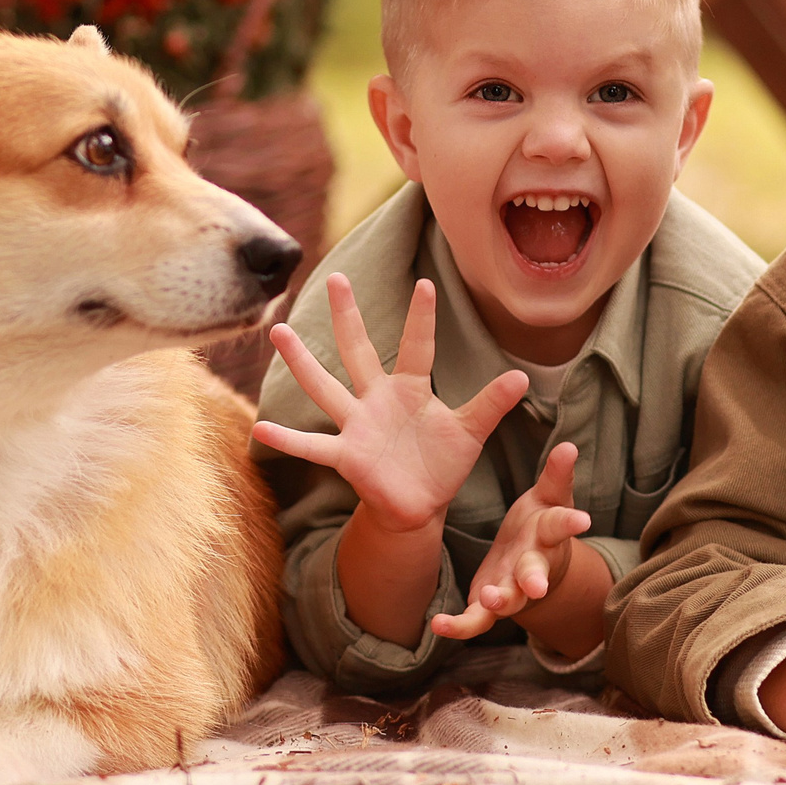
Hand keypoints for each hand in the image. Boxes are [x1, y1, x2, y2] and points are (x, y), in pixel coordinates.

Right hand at [252, 274, 528, 534]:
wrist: (418, 507)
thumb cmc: (441, 464)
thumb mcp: (471, 432)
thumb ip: (491, 404)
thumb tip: (523, 376)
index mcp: (410, 389)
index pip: (418, 346)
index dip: (421, 318)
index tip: (425, 282)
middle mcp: (377, 400)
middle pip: (358, 350)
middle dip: (347, 316)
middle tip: (334, 277)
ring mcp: (356, 426)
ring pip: (325, 387)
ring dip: (302, 362)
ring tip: (277, 330)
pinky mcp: (346, 457)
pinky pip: (312, 447)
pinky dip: (288, 439)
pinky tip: (261, 428)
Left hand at [431, 442, 593, 640]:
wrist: (534, 569)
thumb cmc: (540, 525)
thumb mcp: (549, 498)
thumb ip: (556, 475)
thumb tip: (569, 446)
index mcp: (547, 535)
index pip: (560, 526)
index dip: (570, 522)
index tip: (582, 519)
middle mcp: (532, 566)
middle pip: (535, 574)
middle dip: (535, 580)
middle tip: (535, 586)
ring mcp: (512, 589)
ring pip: (509, 601)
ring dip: (500, 601)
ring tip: (489, 597)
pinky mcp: (489, 606)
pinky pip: (475, 621)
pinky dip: (458, 626)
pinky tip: (437, 624)